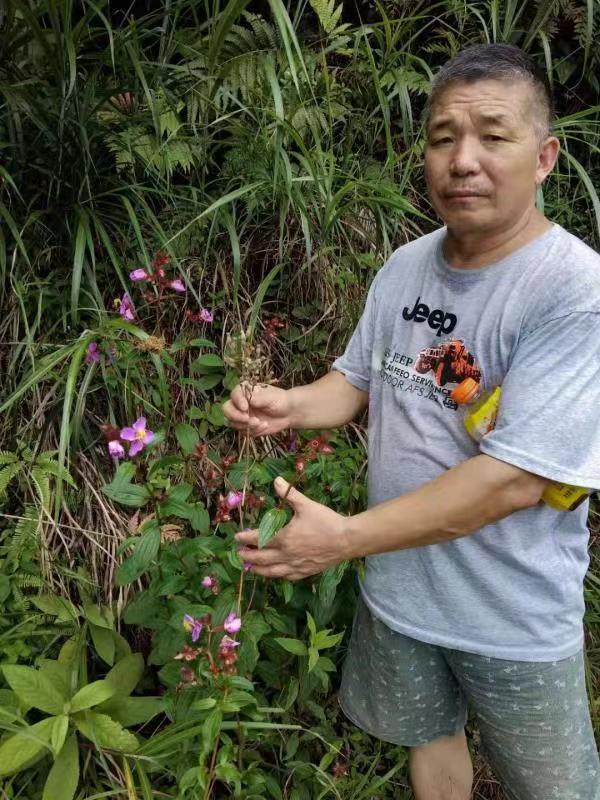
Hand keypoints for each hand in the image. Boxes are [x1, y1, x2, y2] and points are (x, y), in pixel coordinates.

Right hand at [222, 382, 293, 436]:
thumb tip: (248, 400)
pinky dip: (253, 431)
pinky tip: (264, 426)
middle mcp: (240, 403)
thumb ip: (258, 398)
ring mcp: (242, 415)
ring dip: (246, 425)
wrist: (289, 413)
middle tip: (248, 419)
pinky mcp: (246, 426)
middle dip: (236, 416)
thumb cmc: (280, 400)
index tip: (246, 407)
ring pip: (233, 423)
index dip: (237, 402)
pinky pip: (243, 432)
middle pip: (227, 409)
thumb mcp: (270, 397)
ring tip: (261, 423)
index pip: (234, 395)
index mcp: (245, 391)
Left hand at [235, 477, 349, 580]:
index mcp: (284, 538)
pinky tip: (274, 573)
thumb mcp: (306, 505)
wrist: (347, 539)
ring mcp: (296, 565)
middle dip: (247, 556)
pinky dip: (276, 575)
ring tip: (251, 567)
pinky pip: (286, 576)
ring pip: (271, 571)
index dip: (245, 538)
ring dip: (258, 569)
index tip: (237, 537)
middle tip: (239, 553)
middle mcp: (287, 555)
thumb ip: (289, 494)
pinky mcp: (305, 572)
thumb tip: (276, 480)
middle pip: (261, 559)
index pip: (258, 540)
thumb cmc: (326, 521)